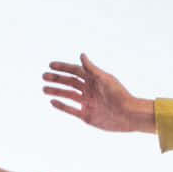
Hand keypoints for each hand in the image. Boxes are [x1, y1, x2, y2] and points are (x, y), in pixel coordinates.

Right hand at [42, 55, 156, 133]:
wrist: (128, 115)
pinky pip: (71, 110)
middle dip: (57, 79)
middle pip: (69, 82)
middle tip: (44, 76)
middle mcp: (89, 90)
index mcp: (94, 80)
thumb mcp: (105, 80)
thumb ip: (92, 69)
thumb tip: (81, 55)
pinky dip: (62, 106)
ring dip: (56, 91)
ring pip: (68, 95)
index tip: (51, 65)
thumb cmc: (120, 95)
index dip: (63, 67)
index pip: (75, 71)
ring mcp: (87, 103)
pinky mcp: (87, 115)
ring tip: (44, 89)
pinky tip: (52, 101)